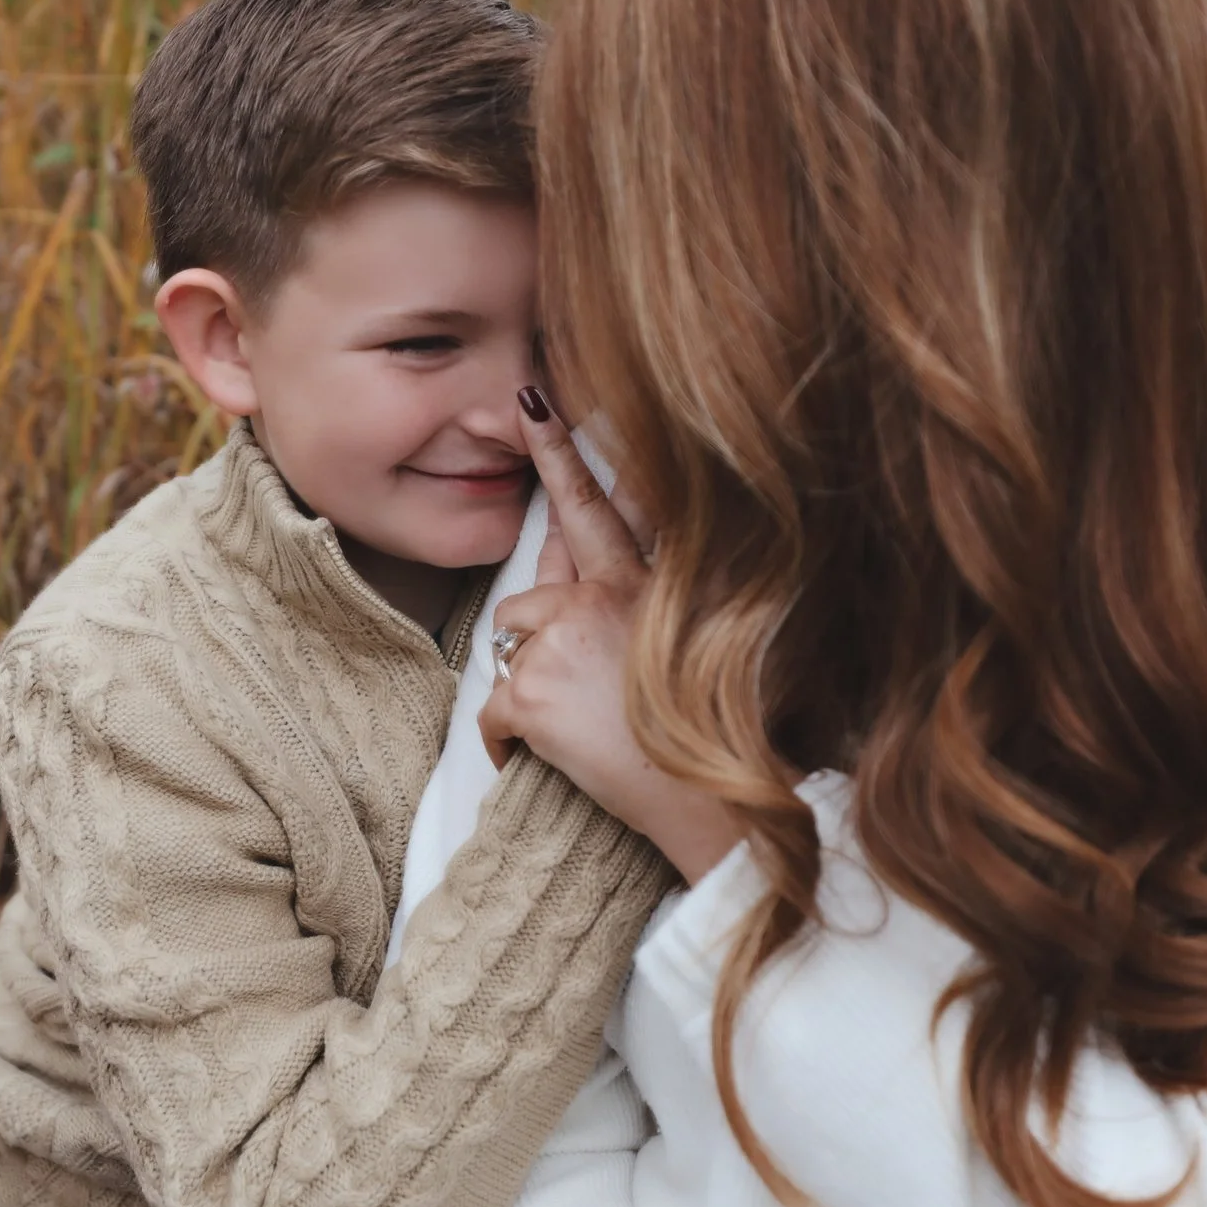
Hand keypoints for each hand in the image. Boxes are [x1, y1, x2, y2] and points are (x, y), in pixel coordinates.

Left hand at [480, 390, 744, 884]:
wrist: (713, 803)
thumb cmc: (713, 740)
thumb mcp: (696, 647)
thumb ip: (656, 604)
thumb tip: (606, 578)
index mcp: (650, 587)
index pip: (601, 508)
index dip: (564, 455)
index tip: (537, 403)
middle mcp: (605, 597)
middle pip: (537, 580)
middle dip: (540, 533)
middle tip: (521, 416)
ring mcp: (566, 637)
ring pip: (511, 641)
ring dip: (527, 686)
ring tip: (576, 729)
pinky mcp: (535, 689)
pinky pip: (494, 708)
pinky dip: (506, 742)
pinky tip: (538, 761)